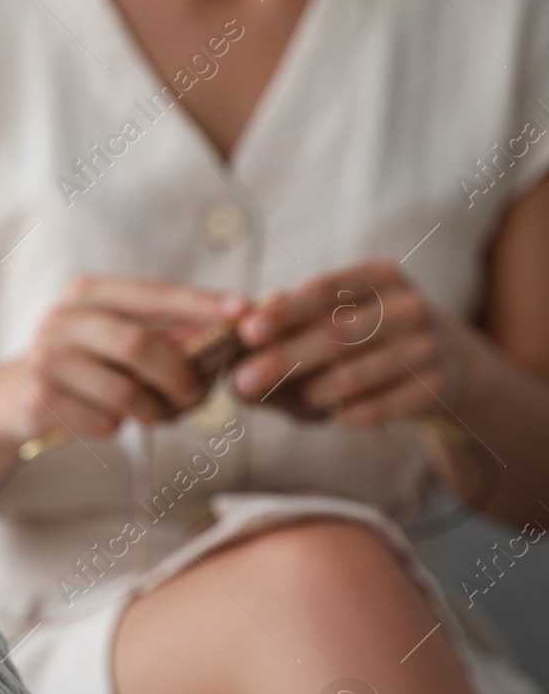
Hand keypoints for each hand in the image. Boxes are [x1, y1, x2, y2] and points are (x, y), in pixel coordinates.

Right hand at [5, 275, 245, 440]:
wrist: (6, 399)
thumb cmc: (76, 367)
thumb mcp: (109, 338)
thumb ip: (158, 334)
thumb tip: (221, 335)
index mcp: (88, 293)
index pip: (153, 293)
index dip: (200, 302)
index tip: (243, 310)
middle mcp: (63, 318)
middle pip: (139, 344)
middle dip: (179, 374)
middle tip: (198, 395)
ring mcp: (47, 358)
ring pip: (123, 390)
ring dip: (153, 411)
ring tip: (159, 417)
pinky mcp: (39, 398)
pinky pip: (101, 420)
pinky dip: (118, 427)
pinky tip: (113, 423)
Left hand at [232, 261, 482, 424]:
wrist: (454, 363)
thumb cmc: (373, 335)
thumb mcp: (346, 312)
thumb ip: (296, 319)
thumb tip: (241, 333)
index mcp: (380, 278)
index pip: (326, 290)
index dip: (285, 312)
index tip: (247, 332)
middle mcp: (408, 307)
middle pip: (334, 336)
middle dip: (282, 360)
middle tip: (242, 381)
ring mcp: (427, 347)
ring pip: (352, 377)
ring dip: (311, 393)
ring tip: (297, 399)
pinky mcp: (436, 388)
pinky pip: (374, 409)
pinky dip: (344, 415)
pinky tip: (336, 415)